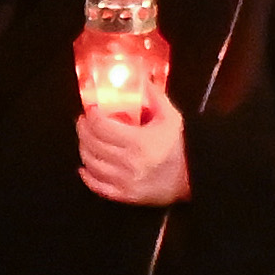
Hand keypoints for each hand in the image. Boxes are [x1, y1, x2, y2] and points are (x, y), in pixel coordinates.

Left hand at [74, 83, 187, 206]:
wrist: (191, 178)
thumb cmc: (180, 147)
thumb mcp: (171, 118)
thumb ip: (155, 97)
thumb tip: (142, 79)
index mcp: (138, 142)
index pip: (101, 127)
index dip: (91, 116)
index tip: (90, 110)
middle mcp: (128, 163)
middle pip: (92, 144)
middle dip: (83, 130)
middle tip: (84, 121)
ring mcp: (125, 181)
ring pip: (91, 163)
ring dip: (84, 149)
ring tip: (86, 139)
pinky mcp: (125, 196)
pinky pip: (97, 187)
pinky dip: (87, 176)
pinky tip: (85, 166)